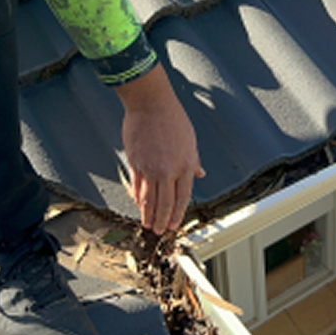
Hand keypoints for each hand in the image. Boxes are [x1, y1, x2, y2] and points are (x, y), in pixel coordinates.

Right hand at [115, 63, 204, 234]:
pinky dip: (138, 198)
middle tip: (160, 231)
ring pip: (149, 199)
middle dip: (162, 220)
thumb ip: (193, 160)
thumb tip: (200, 173)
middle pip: (165, 203)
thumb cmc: (172, 117)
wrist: (150, 103)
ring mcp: (150, 168)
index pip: (182, 197)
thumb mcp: (190, 139)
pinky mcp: (135, 162)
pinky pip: (137, 186)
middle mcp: (168, 170)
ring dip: (148, 214)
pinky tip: (138, 204)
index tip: (174, 224)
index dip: (177, 214)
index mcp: (185, 164)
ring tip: (148, 224)